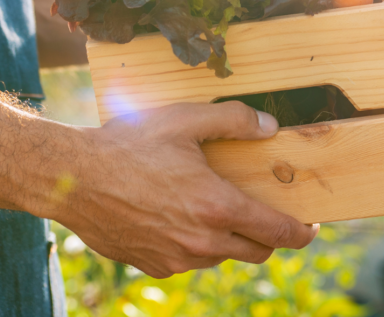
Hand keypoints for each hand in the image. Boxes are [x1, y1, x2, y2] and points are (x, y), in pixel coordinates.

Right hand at [56, 102, 316, 276]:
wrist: (73, 178)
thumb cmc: (130, 145)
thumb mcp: (185, 119)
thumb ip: (234, 119)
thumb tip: (269, 127)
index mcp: (216, 207)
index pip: (277, 232)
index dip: (301, 232)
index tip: (311, 226)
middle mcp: (201, 242)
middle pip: (256, 252)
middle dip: (269, 236)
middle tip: (265, 213)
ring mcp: (176, 259)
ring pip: (221, 256)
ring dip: (228, 237)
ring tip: (215, 205)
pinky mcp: (153, 265)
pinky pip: (188, 260)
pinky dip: (195, 243)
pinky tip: (178, 214)